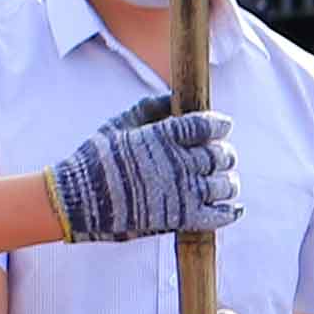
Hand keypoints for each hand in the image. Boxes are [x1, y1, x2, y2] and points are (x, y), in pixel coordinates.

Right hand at [49, 97, 235, 243]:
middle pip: (220, 155)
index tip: (223, 125)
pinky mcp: (183, 218)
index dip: (219, 124)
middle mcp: (177, 162)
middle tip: (223, 155)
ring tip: (225, 180)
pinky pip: (220, 215)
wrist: (80, 199)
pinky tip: (234, 207)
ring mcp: (183, 191)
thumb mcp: (117, 125)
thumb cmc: (96, 159)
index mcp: (162, 137)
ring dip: (229, 181)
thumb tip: (172, 95)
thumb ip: (147, 109)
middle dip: (225, 154)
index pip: (204, 125)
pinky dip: (231, 211)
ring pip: (225, 185)